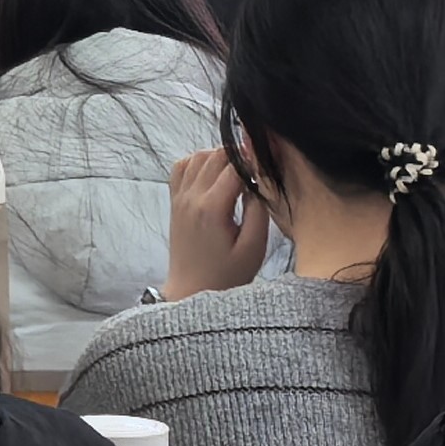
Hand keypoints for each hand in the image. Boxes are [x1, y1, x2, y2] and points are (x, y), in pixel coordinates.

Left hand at [162, 148, 269, 300]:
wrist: (191, 290)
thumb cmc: (227, 274)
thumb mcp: (254, 246)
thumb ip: (258, 209)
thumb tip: (259, 177)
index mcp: (212, 208)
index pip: (234, 166)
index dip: (254, 158)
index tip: (269, 160)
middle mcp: (191, 197)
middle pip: (215, 156)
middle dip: (239, 154)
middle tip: (258, 167)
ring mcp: (179, 197)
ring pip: (197, 157)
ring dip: (219, 156)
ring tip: (239, 172)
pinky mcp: (174, 201)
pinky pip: (181, 167)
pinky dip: (198, 162)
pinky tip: (215, 175)